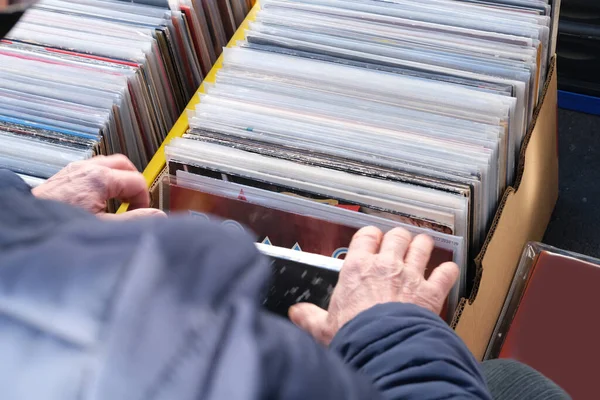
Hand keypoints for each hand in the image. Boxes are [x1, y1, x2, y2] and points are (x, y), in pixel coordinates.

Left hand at [32, 155, 165, 219]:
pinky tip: (98, 201)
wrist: (29, 228)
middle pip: (124, 165)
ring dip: (117, 181)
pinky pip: (91, 170)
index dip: (143, 200)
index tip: (138, 215)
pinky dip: (102, 181)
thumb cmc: (62, 227)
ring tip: (116, 202)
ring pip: (107, 165)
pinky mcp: (64, 176)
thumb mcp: (105, 227)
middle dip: (133, 183)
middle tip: (133, 204)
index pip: (137, 181)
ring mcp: (74, 170)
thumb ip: (135, 220)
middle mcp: (88, 169)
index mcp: (101, 178)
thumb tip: (158, 216)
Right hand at [289, 227, 458, 344]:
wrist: (381, 348)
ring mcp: (410, 276)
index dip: (371, 236)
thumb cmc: (354, 336)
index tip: (372, 241)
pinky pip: (445, 272)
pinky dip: (448, 271)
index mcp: (357, 268)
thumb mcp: (323, 327)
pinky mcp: (431, 291)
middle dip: (399, 238)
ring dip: (423, 245)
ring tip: (423, 245)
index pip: (366, 235)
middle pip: (397, 236)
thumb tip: (297, 314)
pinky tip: (447, 271)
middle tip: (399, 243)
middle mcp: (386, 265)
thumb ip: (310, 317)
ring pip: (422, 246)